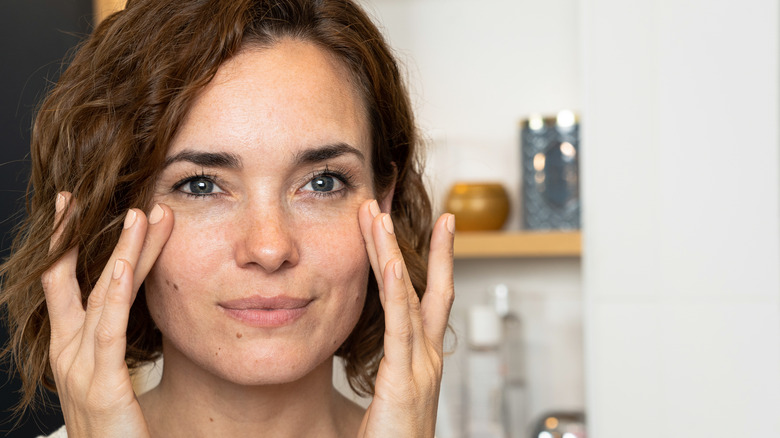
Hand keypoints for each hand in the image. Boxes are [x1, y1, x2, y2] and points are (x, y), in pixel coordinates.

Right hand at [42, 192, 173, 436]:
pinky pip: (108, 329)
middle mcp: (68, 354)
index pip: (63, 286)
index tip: (73, 209)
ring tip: (141, 215)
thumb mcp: (109, 382)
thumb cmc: (117, 432)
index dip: (67, 246)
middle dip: (82, 236)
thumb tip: (128, 310)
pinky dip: (115, 292)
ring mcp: (81, 369)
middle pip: (77, 281)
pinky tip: (124, 264)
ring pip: (101, 295)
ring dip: (122, 252)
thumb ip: (113, 347)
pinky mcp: (102, 385)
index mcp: (70, 350)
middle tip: (87, 194)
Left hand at [356, 199, 454, 437]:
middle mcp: (427, 358)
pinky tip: (391, 262)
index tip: (426, 230)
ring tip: (377, 216)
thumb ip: (392, 373)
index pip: (426, 300)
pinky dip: (398, 290)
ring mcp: (421, 367)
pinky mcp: (405, 380)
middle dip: (414, 244)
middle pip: (426, 287)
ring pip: (408, 296)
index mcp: (422, 361)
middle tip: (393, 205)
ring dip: (392, 252)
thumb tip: (382, 358)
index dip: (427, 262)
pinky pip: (400, 326)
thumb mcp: (393, 401)